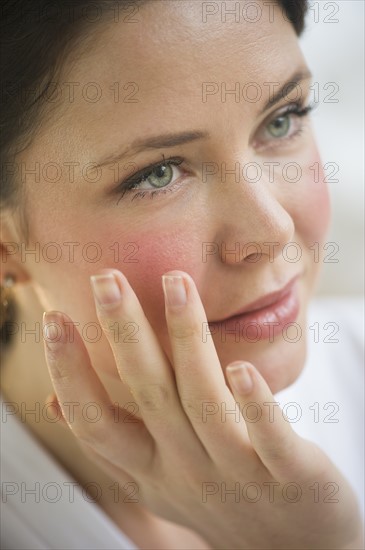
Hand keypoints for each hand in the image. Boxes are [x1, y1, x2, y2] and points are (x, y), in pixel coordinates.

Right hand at [43, 269, 362, 549]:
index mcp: (150, 468)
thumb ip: (113, 442)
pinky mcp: (290, 475)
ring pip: (205, 402)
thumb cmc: (215, 499)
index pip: (96, 423)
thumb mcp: (152, 479)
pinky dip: (255, 403)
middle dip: (124, 335)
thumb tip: (55, 403)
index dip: (70, 373)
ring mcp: (238, 472)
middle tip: (106, 278)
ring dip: (187, 341)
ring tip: (175, 284)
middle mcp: (187, 467)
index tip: (54, 318)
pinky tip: (241, 367)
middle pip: (148, 396)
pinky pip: (270, 438)